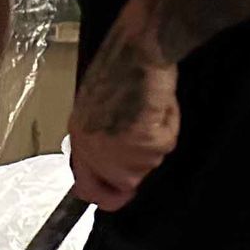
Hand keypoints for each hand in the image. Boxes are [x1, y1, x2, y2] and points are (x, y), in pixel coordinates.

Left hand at [69, 33, 178, 212]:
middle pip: (127, 181)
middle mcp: (99, 153)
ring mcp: (124, 151)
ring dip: (154, 138)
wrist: (138, 51)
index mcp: (80, 142)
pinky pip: (166, 144)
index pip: (89, 190)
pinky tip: (158, 104)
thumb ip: (96, 142)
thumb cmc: (116, 70)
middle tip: (144, 129)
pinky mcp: (148, 143)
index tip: (119, 196)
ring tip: (147, 107)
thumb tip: (107, 167)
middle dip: (140, 159)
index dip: (107, 197)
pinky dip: (168, 125)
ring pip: (149, 162)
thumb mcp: (92, 110)